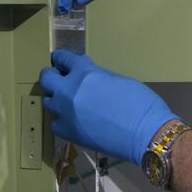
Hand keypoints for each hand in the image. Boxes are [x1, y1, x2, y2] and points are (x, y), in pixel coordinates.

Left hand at [38, 50, 177, 165]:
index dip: (61, 58)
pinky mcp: (68, 132)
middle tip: (58, 78)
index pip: (64, 59)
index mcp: (84, 73)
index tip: (59, 59)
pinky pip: (56, 123)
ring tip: (66, 100)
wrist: (145, 133)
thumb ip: (96, 75)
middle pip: (46, 79)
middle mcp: (69, 90)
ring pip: (48, 101)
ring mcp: (65, 113)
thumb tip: (87, 75)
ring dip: (56, 98)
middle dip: (52, 76)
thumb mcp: (116, 79)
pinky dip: (62, 120)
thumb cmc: (139, 102)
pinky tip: (72, 120)